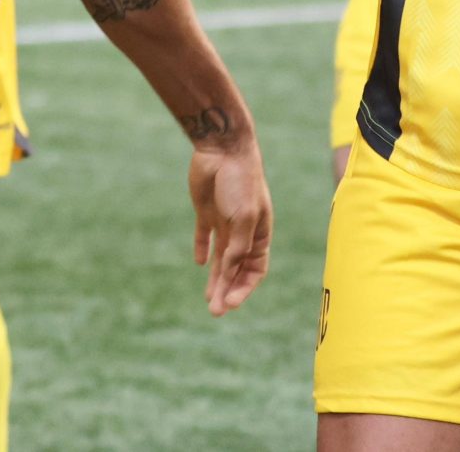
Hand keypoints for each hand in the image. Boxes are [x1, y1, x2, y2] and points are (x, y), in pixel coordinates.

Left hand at [188, 135, 272, 316]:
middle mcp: (243, 230)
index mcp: (260, 232)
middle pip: (236, 268)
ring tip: (208, 298)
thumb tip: (227, 273)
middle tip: (215, 311)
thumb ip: (237, 247)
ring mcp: (224, 221)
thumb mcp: (243, 218)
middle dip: (227, 289)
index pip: (255, 269)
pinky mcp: (206, 211)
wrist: (221, 148)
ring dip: (215, 278)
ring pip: (220, 258)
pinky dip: (202, 250)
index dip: (244, 287)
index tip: (230, 303)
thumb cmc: (240, 181)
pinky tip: (198, 262)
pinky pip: (204, 236)